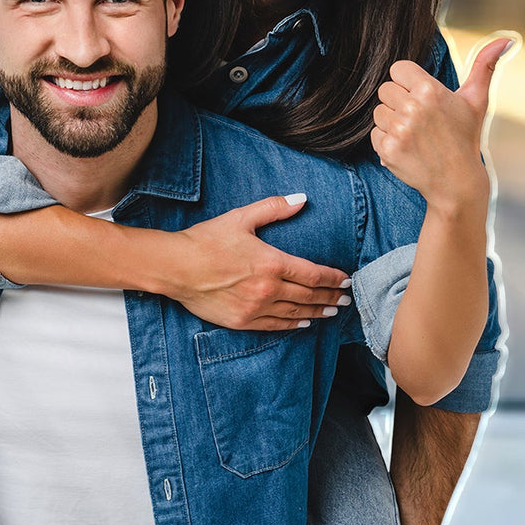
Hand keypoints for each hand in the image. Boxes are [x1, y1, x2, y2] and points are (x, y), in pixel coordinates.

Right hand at [172, 193, 353, 329]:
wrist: (176, 267)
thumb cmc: (207, 240)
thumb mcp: (241, 217)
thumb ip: (274, 208)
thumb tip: (301, 199)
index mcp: (272, 263)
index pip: (313, 274)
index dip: (333, 278)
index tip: (346, 280)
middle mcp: (268, 289)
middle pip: (309, 296)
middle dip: (331, 297)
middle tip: (347, 299)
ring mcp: (255, 308)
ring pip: (296, 313)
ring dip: (317, 313)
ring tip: (332, 312)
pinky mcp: (242, 321)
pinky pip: (275, 325)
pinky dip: (293, 324)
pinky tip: (303, 323)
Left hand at [370, 35, 514, 208]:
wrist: (456, 182)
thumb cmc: (465, 138)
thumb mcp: (476, 100)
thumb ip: (484, 66)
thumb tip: (504, 39)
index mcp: (430, 91)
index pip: (398, 69)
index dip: (407, 81)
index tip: (420, 95)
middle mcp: (413, 109)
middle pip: (385, 89)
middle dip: (399, 101)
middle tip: (419, 117)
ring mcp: (399, 130)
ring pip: (378, 111)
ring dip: (391, 121)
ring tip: (414, 132)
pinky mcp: (388, 149)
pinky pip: (374, 133)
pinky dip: (386, 140)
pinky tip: (407, 146)